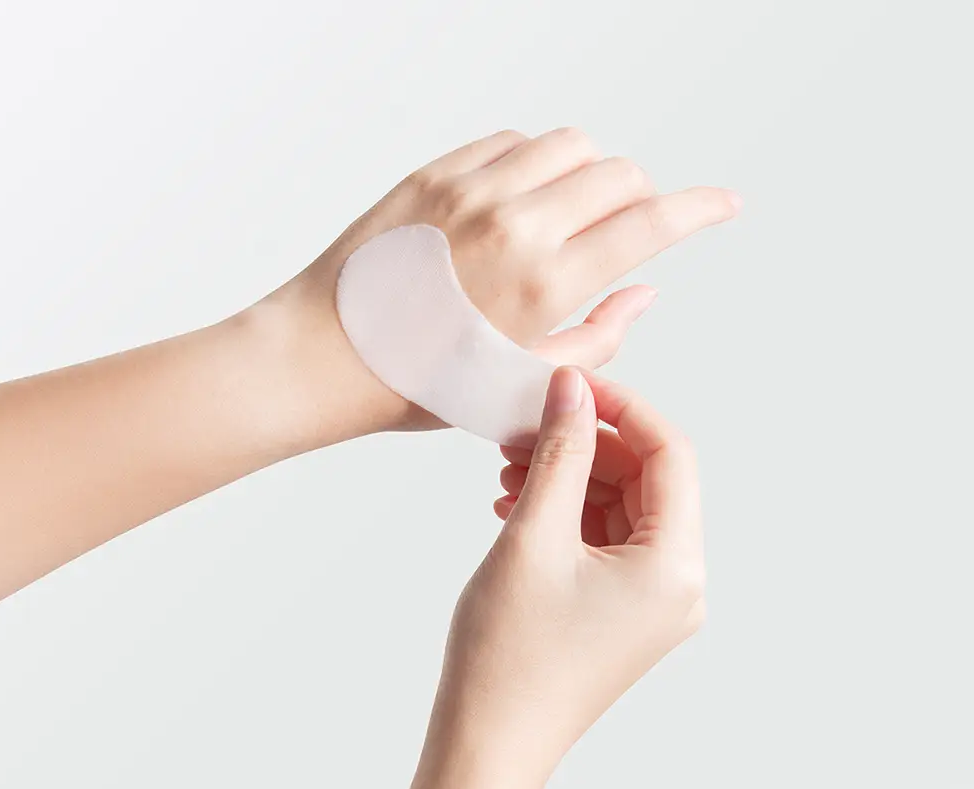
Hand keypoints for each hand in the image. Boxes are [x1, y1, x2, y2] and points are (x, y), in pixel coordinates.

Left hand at [267, 128, 739, 432]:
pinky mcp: (433, 175)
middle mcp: (515, 223)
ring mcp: (471, 190)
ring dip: (589, 173)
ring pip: (569, 144)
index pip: (650, 222)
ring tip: (570, 216)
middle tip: (623, 234)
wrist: (322, 358)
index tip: (724, 204)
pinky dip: (533, 164)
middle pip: (618, 172)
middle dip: (640, 199)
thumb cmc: (417, 385)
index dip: (701, 210)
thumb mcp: (520, 387)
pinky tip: (519, 203)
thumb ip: (598, 339)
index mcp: (544, 283)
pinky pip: (510, 142)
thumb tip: (644, 291)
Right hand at [430, 366, 704, 785]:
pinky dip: (567, 516)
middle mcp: (678, 586)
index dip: (620, 408)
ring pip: (621, 510)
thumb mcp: (533, 537)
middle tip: (524, 428)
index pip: (669, 453)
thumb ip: (561, 453)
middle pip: (646, 481)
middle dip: (586, 445)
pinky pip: (605, 544)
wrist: (487, 748)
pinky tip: (516, 504)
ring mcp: (652, 606)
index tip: (567, 386)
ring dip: (571, 479)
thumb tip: (572, 389)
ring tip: (509, 467)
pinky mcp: (622, 617)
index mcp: (675, 567)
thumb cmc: (508, 655)